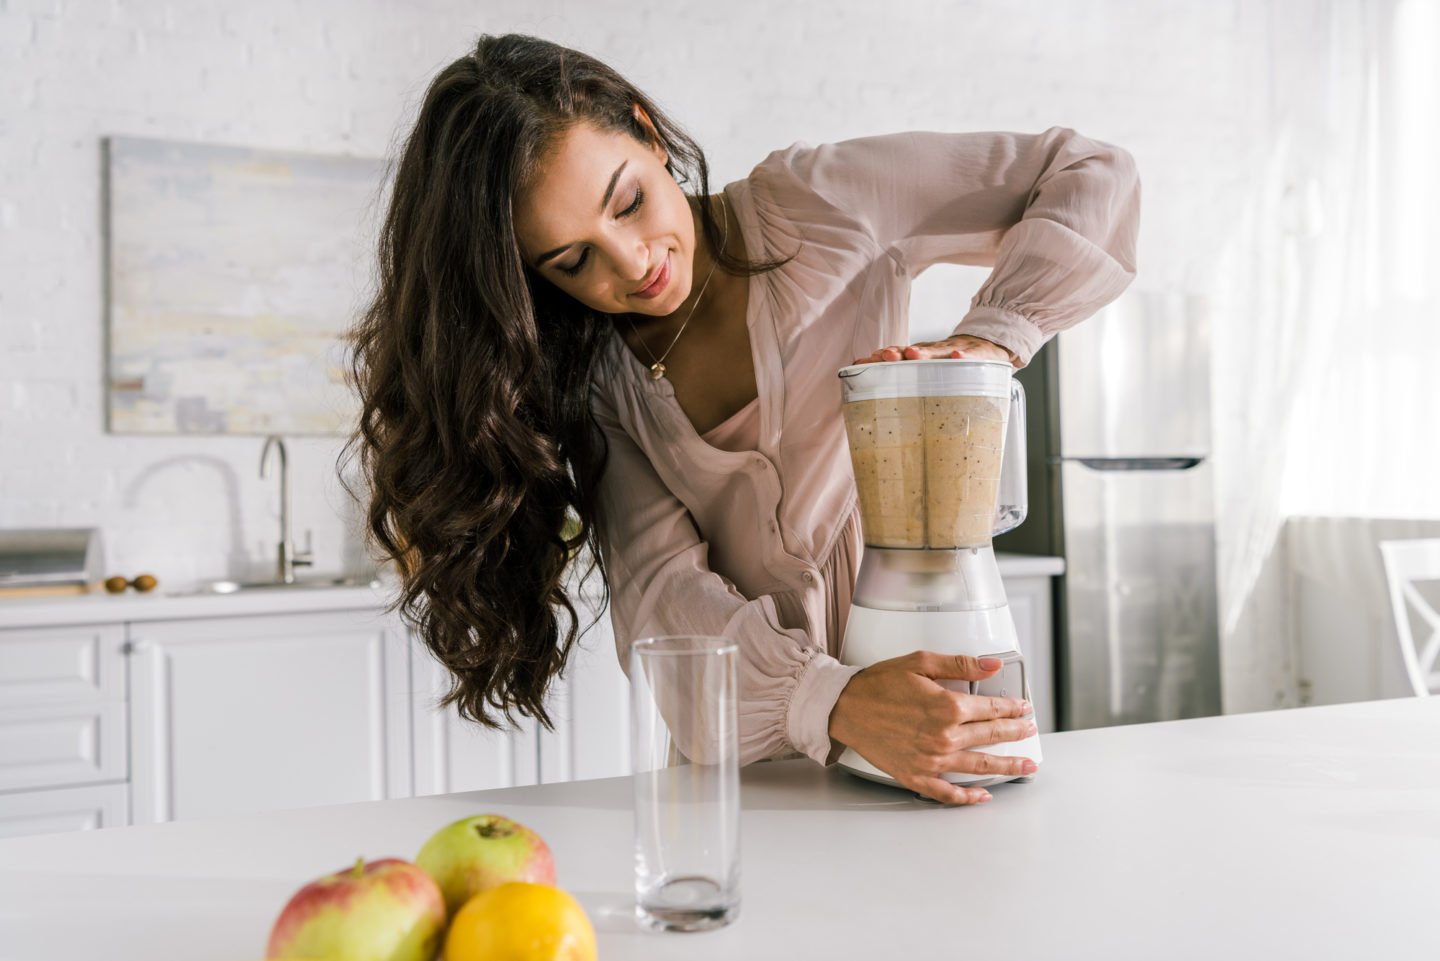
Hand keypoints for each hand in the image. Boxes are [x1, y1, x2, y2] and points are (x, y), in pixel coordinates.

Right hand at [828, 651, 1038, 804]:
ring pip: (980, 766)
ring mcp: (932, 760)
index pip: (993, 708)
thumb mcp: (920, 662)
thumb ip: (960, 664)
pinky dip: (968, 797)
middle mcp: (944, 736)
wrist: (845, 708)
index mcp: (948, 706)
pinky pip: (948, 792)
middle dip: (1016, 733)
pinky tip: (982, 796)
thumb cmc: (877, 684)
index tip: (1023, 708)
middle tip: (1029, 731)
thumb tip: (992, 665)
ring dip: (1007, 766)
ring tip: (1025, 766)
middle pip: (993, 737)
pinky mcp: (917, 776)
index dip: (1013, 708)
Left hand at [853, 334, 1016, 366]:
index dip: (880, 359)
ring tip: (913, 354)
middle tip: (885, 356)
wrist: (984, 345)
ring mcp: (954, 351)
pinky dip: (964, 358)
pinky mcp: (976, 355)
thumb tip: (865, 377)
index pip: (897, 355)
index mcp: (920, 357)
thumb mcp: (927, 367)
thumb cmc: (948, 362)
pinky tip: (957, 359)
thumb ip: (901, 371)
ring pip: (938, 352)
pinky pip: (971, 357)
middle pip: (914, 352)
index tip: (863, 362)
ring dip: (925, 353)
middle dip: (898, 353)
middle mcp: (934, 351)